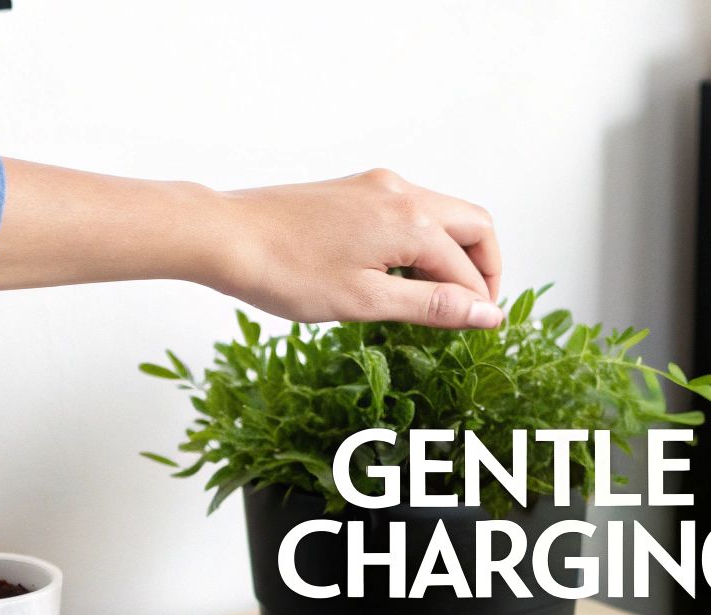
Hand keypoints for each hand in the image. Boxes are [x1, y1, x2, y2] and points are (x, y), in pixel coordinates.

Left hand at [0, 162, 503, 330]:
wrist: (224, 236)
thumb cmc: (285, 270)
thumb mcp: (366, 302)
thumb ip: (433, 306)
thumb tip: (487, 313)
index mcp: (410, 219)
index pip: (467, 266)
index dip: (480, 303)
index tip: (485, 332)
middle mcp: (400, 192)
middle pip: (471, 225)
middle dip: (483, 267)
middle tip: (472, 310)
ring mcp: (376, 186)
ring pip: (442, 215)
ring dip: (452, 254)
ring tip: (433, 300)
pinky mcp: (354, 190)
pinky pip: (411, 212)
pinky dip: (423, 242)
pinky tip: (400, 276)